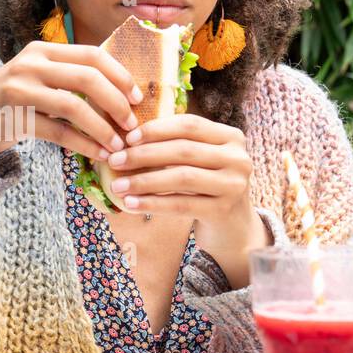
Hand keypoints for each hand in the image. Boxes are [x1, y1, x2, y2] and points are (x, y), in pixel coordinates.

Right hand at [0, 41, 143, 158]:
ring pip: (74, 106)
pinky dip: (83, 144)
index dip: (120, 75)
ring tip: (118, 145)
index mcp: (44, 49)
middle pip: (87, 78)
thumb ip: (70, 77)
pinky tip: (97, 154)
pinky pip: (58, 132)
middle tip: (132, 125)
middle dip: (116, 102)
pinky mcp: (13, 117)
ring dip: (102, 128)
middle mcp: (31, 63)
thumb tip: (122, 91)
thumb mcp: (39, 78)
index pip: (92, 54)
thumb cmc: (12, 102)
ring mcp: (20, 89)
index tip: (137, 98)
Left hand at [104, 113, 253, 220]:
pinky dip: (152, 203)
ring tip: (118, 186)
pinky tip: (131, 204)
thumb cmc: (207, 187)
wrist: (232, 227)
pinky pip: (181, 204)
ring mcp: (233, 186)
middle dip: (144, 155)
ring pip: (181, 177)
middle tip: (114, 160)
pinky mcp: (223, 211)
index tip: (128, 138)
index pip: (189, 125)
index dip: (156, 129)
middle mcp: (238, 159)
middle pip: (183, 150)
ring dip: (144, 181)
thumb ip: (176, 145)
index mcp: (231, 137)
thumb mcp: (200, 161)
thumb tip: (128, 140)